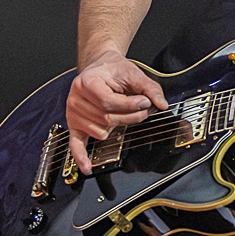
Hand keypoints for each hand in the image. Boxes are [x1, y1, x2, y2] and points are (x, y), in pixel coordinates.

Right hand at [66, 51, 166, 173]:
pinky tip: (87, 166)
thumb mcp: (132, 72)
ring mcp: (74, 114)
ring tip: (127, 114)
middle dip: (131, 116)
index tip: (146, 102)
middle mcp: (76, 99)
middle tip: (144, 109)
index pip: (108, 101)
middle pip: (107, 118)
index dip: (130, 105)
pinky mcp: (75, 126)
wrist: (99, 69)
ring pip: (101, 131)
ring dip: (119, 127)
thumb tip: (161, 104)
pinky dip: (81, 156)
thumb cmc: (113, 71)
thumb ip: (149, 87)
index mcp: (87, 82)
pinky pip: (75, 144)